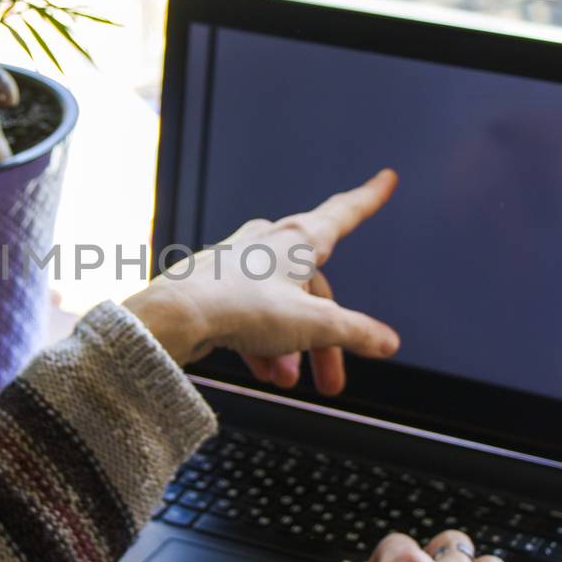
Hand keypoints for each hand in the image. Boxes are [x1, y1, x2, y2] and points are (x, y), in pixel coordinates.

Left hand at [120, 168, 399, 395]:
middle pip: (313, 289)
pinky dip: (261, 343)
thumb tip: (387, 342)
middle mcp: (268, 243)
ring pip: (279, 306)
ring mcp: (239, 263)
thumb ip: (354, 332)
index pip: (344, 214)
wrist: (173, 317)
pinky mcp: (215, 286)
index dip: (369, 199)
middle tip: (331, 382)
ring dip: (289, 348)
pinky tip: (262, 373)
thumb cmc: (239, 307)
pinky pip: (249, 315)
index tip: (386, 179)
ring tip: (286, 381)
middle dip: (324, 339)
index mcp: (298, 240)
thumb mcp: (311, 324)